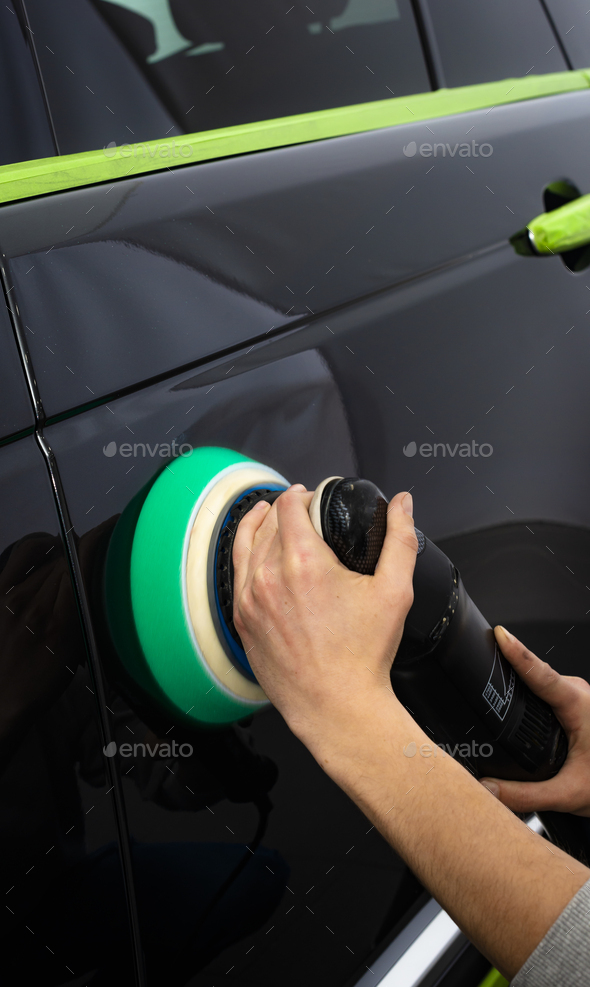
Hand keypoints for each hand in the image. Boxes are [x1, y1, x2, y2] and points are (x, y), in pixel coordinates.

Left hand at [232, 484, 417, 753]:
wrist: (336, 706)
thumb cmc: (363, 655)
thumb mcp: (394, 590)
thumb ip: (400, 539)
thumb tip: (402, 504)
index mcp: (303, 562)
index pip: (288, 506)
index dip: (299, 493)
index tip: (309, 495)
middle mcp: (268, 576)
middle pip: (266, 521)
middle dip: (282, 508)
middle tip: (298, 508)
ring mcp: (249, 600)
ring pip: (245, 545)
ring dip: (258, 526)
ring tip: (267, 517)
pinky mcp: (241, 621)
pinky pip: (237, 575)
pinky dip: (246, 557)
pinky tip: (256, 556)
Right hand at [479, 626, 589, 815]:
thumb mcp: (569, 794)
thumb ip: (527, 795)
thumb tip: (489, 788)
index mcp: (580, 706)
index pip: (541, 673)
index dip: (518, 653)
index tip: (500, 635)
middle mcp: (580, 695)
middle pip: (535, 674)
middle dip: (508, 668)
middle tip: (480, 663)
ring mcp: (579, 696)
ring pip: (541, 682)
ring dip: (520, 684)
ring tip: (495, 685)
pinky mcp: (577, 702)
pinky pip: (547, 689)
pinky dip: (529, 692)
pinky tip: (517, 703)